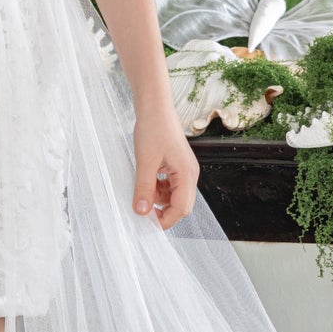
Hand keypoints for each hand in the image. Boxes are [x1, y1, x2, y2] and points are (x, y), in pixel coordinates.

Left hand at [132, 109, 198, 229]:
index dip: (165, 220)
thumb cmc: (153, 129)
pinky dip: (158, 189)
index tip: (147, 224)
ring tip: (142, 192)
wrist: (155, 107)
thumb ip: (144, 189)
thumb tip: (142, 212)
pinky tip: (146, 182)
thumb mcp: (145, 162)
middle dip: (163, 211)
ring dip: (159, 200)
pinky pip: (170, 186)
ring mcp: (184, 170)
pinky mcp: (177, 166)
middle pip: (181, 205)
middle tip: (142, 211)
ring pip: (174, 196)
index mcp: (187, 174)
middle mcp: (190, 174)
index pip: (181, 208)